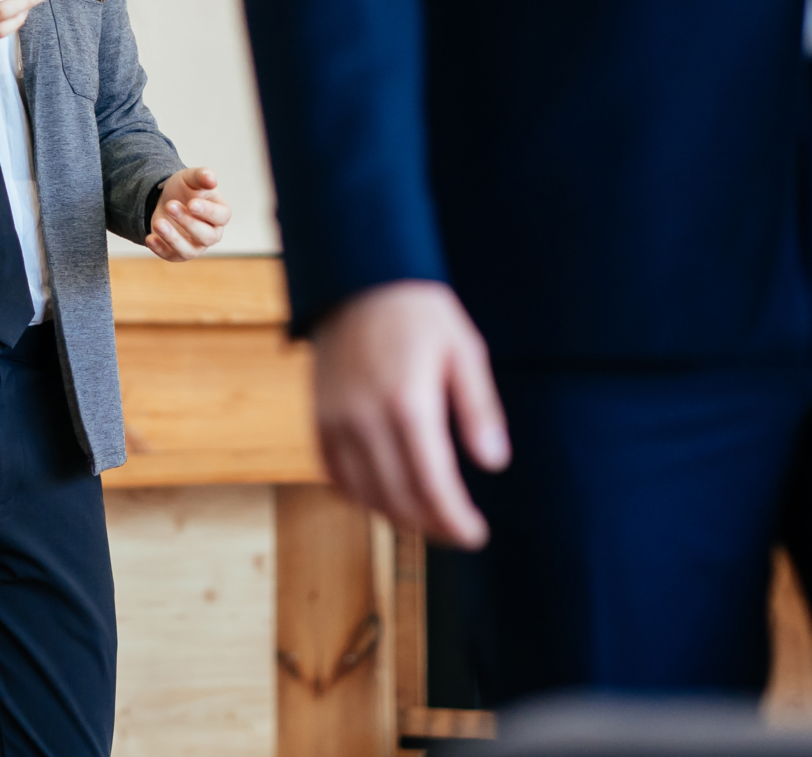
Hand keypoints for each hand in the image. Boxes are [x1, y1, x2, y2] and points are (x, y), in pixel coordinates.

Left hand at [145, 167, 231, 259]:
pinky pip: (170, 255)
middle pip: (207, 236)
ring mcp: (195, 246)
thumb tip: (211, 178)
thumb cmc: (186, 188)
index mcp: (220, 213)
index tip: (191, 203)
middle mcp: (211, 233)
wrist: (167, 197)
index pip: (221, 217)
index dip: (208, 212)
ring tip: (158, 223)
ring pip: (189, 250)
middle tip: (170, 206)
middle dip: (188, 222)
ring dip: (173, 238)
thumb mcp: (191, 177)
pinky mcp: (177, 253)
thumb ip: (202, 176)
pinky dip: (160, 248)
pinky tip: (150, 237)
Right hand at [312, 280, 509, 548]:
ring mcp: (336, 421)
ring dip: (398, 517)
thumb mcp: (464, 350)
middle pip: (399, 500)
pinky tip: (386, 496)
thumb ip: (478, 409)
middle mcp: (365, 419)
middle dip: (432, 526)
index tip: (475, 534)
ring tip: (428, 519)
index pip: (433, 486)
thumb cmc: (416, 312)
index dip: (455, 521)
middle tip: (458, 533)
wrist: (356, 278)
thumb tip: (493, 463)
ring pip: (365, 495)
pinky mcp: (318, 418)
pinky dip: (362, 496)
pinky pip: (336, 476)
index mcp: (408, 404)